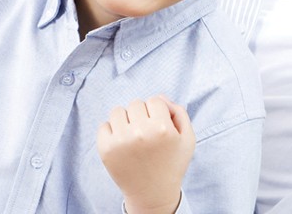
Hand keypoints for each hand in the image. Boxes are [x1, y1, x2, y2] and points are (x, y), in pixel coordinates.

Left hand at [97, 96, 193, 213]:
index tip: (160, 129)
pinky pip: (104, 125)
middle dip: (142, 116)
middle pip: (136, 104)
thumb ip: (179, 113)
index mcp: (162, 128)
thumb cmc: (171, 165)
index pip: (155, 100)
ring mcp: (121, 140)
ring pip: (118, 111)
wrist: (153, 194)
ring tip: (133, 138)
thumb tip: (160, 98)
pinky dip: (111, 132)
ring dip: (126, 121)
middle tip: (147, 136)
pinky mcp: (106, 149)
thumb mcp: (187, 140)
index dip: (158, 113)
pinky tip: (122, 145)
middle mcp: (140, 132)